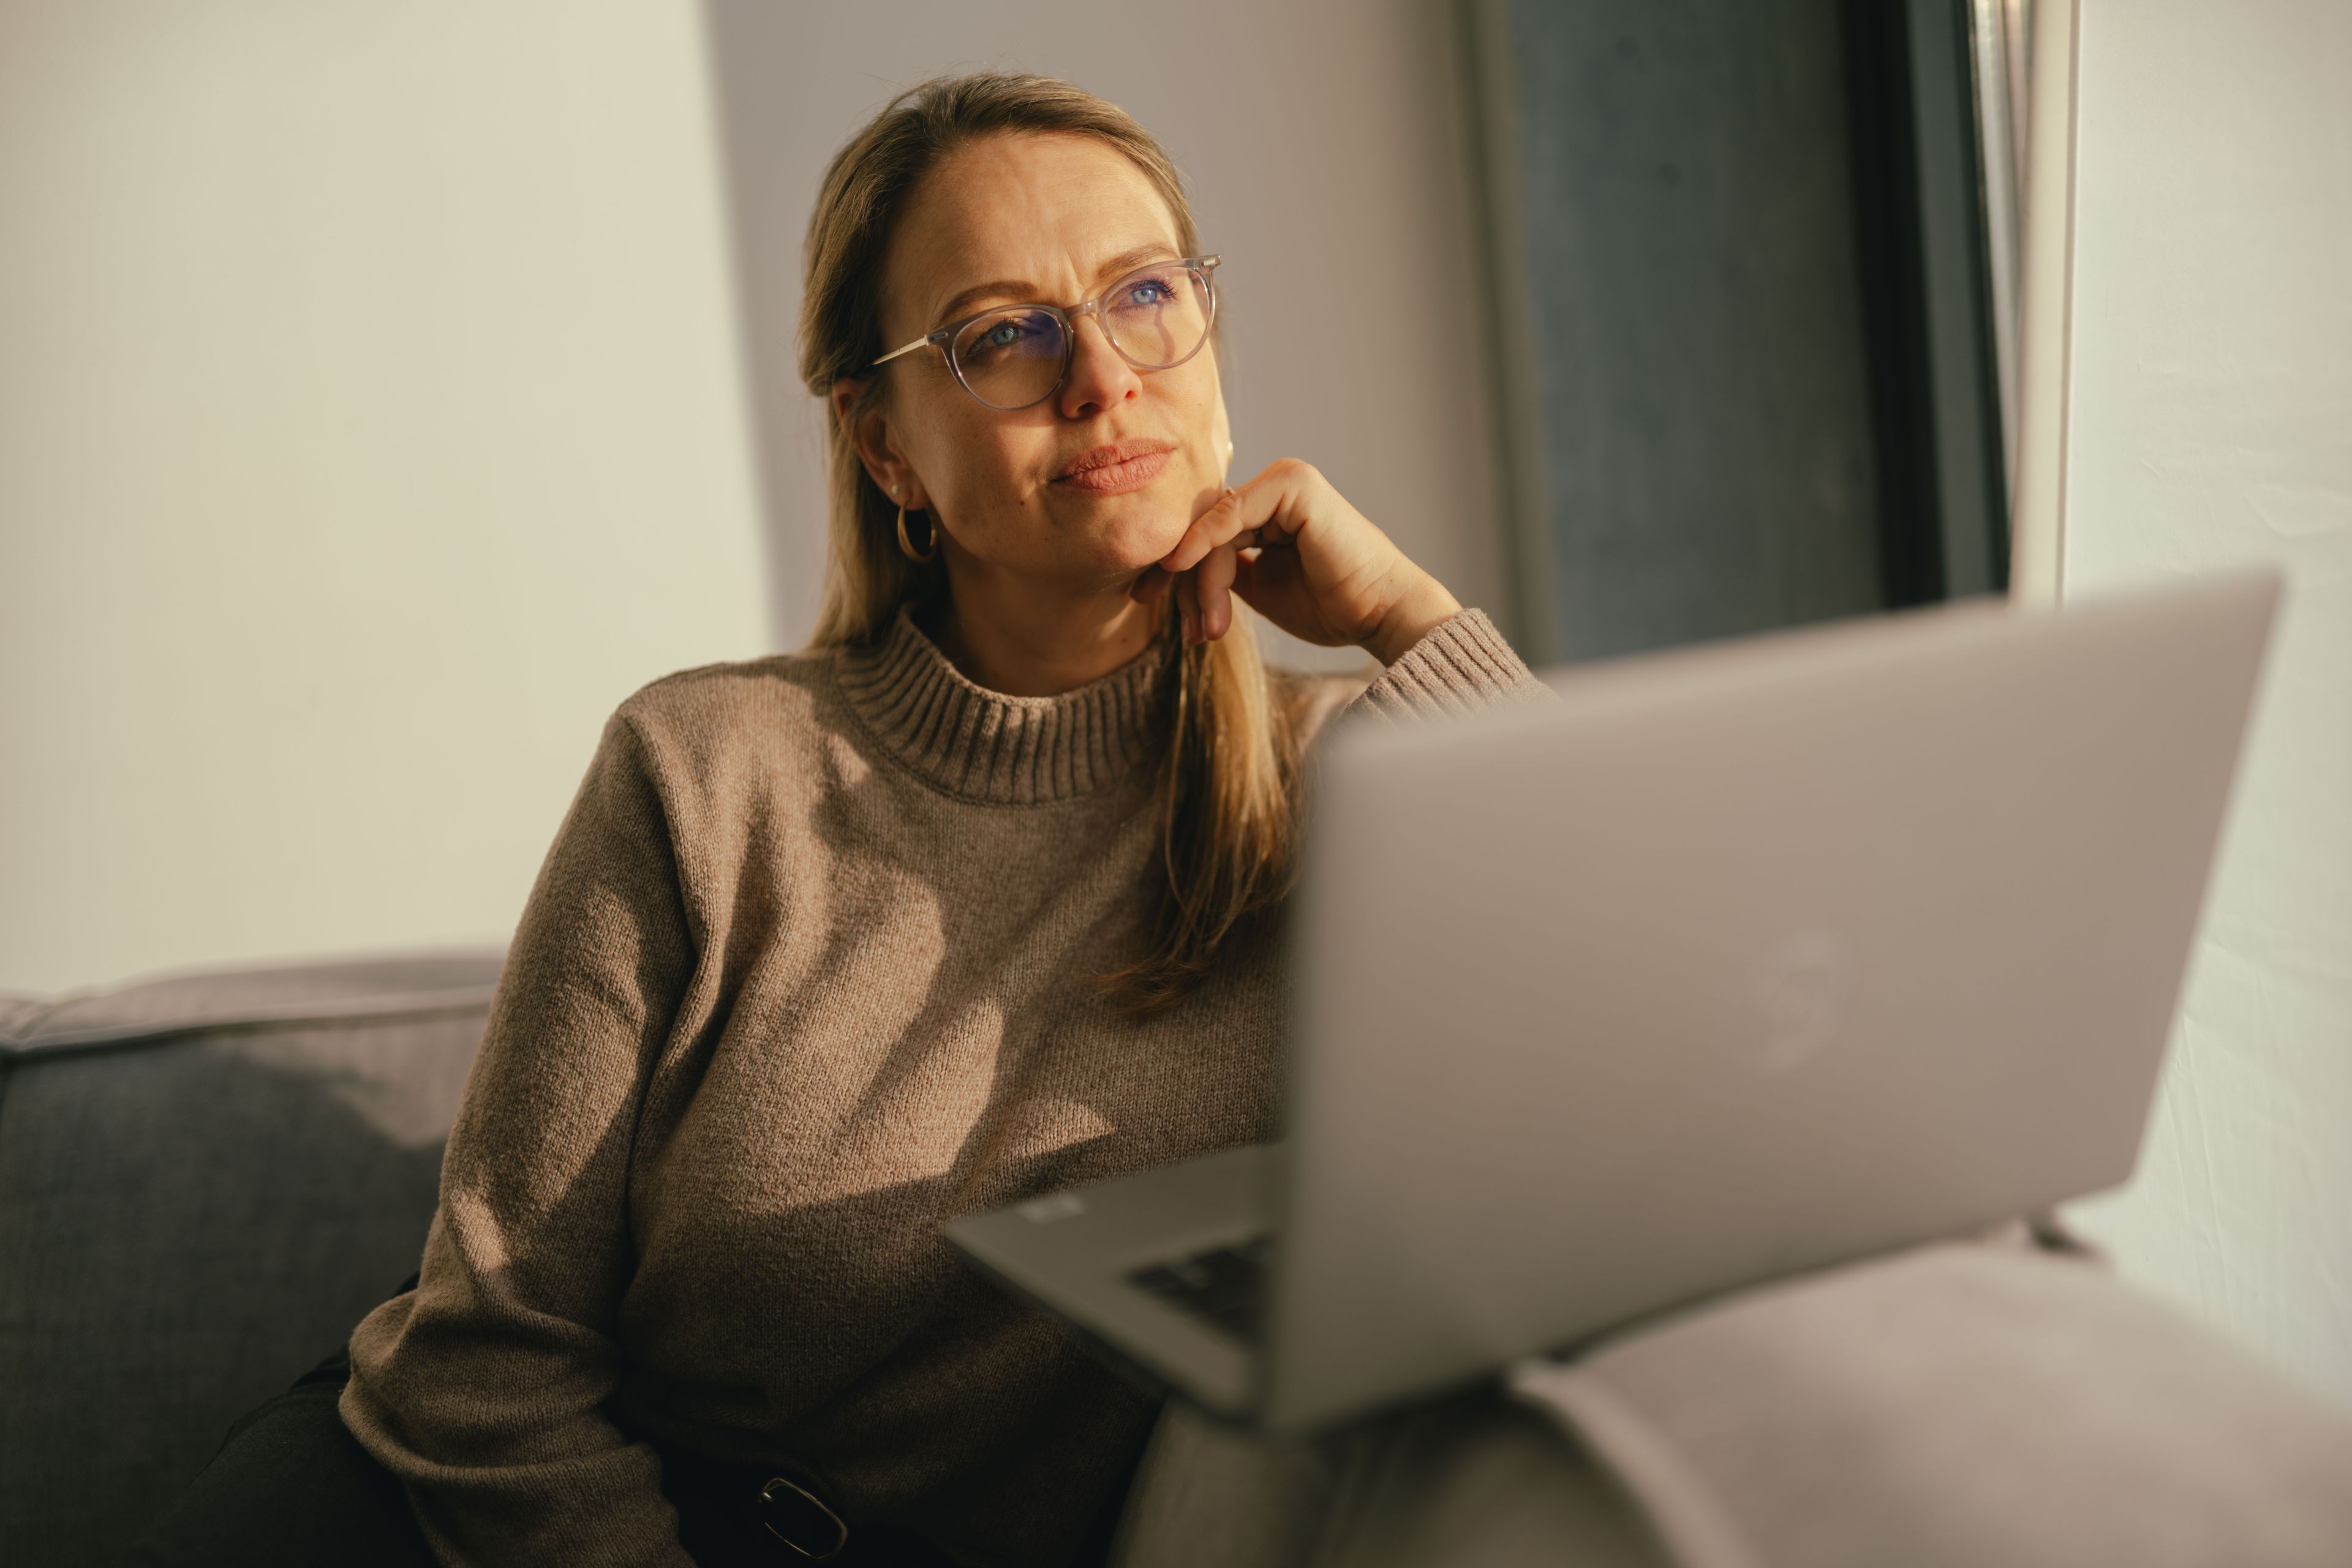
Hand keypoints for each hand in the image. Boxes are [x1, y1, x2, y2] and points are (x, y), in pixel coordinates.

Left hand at [1134, 459, 1462, 665]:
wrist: (1381, 614)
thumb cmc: (1331, 606)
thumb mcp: (1260, 587)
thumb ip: (1223, 568)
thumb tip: (1176, 566)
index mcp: (1271, 508)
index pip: (1205, 530)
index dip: (1174, 567)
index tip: (1145, 599)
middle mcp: (1276, 488)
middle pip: (1203, 527)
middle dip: (1178, 576)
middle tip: (1160, 615)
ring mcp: (1285, 480)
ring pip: (1213, 527)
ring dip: (1200, 580)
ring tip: (1206, 629)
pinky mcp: (1293, 484)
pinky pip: (1231, 514)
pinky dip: (1201, 542)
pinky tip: (1177, 567)